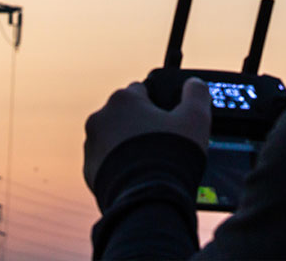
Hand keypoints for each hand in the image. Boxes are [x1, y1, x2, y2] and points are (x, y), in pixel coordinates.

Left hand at [83, 78, 210, 190]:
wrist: (146, 200)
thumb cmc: (171, 155)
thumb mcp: (196, 118)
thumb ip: (196, 94)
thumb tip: (193, 84)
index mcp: (123, 99)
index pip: (143, 90)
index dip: (160, 105)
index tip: (170, 121)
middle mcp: (101, 118)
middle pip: (127, 115)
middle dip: (142, 125)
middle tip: (163, 143)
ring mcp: (92, 145)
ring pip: (115, 139)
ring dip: (128, 146)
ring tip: (151, 163)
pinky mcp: (89, 170)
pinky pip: (106, 163)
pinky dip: (119, 167)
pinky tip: (138, 176)